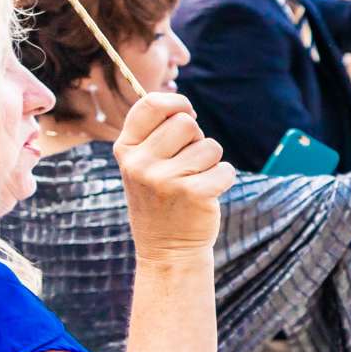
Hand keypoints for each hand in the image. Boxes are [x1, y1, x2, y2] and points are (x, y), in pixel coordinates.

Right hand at [115, 93, 233, 260]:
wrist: (166, 248)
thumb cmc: (160, 197)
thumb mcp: (143, 164)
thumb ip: (155, 134)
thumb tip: (183, 107)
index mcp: (126, 149)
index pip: (151, 105)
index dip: (176, 103)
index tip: (187, 112)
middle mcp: (140, 162)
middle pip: (186, 123)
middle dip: (196, 139)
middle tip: (188, 163)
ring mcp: (165, 179)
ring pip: (210, 146)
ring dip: (211, 162)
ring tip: (194, 181)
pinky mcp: (193, 193)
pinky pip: (225, 169)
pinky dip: (223, 179)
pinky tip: (206, 194)